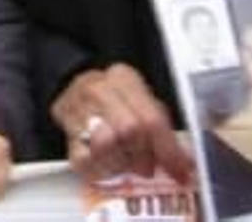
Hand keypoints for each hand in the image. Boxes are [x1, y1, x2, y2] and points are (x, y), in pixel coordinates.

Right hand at [51, 64, 192, 184]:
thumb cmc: (114, 99)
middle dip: (144, 156)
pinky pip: (87, 159)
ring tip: (126, 163)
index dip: (168, 150)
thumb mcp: (141, 101)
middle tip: (148, 168)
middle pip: (129, 130)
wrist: (70, 86)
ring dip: (122, 163)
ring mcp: (78, 107)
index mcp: (123, 77)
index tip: (181, 173)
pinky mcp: (66, 131)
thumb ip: (162, 129)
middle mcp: (99, 88)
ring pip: (106, 145)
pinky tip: (108, 165)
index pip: (151, 117)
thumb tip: (185, 164)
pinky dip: (102, 169)